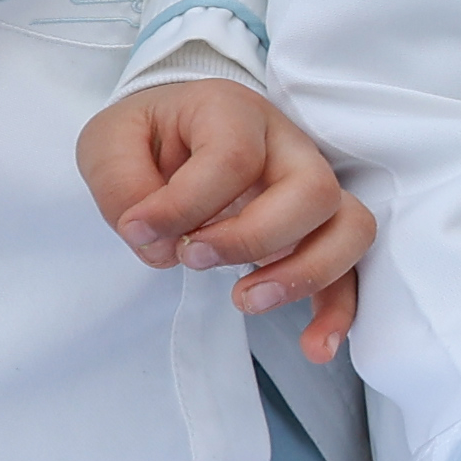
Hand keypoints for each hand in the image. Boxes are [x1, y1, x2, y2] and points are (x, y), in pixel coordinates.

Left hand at [79, 79, 369, 360]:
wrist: (175, 131)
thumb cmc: (147, 136)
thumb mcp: (110, 142)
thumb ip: (121, 185)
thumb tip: (154, 242)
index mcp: (234, 112)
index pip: (233, 158)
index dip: (184, 205)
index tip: (137, 231)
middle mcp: (288, 146)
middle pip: (313, 191)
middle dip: (252, 238)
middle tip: (193, 258)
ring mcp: (311, 188)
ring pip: (350, 227)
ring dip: (305, 273)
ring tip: (247, 300)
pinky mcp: (315, 230)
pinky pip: (350, 271)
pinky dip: (338, 311)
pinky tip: (316, 348)